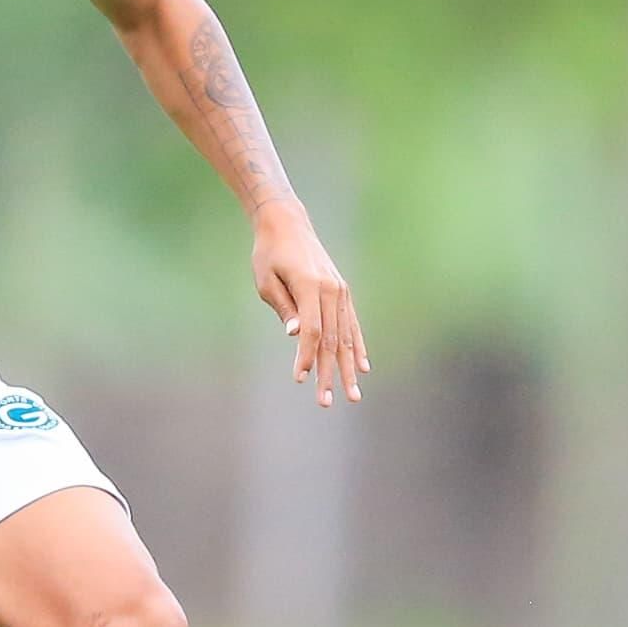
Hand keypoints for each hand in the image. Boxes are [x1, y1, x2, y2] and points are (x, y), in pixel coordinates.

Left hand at [253, 200, 367, 407]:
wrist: (288, 225)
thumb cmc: (269, 254)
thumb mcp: (266, 280)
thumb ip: (284, 308)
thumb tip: (296, 336)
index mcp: (311, 286)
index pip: (312, 331)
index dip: (307, 356)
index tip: (301, 378)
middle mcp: (331, 290)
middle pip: (332, 339)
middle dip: (328, 373)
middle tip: (325, 401)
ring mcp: (340, 291)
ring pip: (346, 336)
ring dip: (347, 367)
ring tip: (351, 394)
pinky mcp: (342, 292)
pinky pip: (352, 325)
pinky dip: (357, 347)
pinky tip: (361, 367)